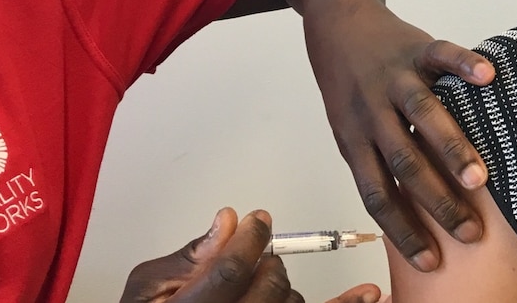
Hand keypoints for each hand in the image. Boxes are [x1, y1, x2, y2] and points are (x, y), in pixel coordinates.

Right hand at [120, 208, 380, 302]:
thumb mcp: (149, 288)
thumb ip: (185, 257)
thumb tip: (226, 222)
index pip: (232, 269)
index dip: (249, 238)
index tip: (257, 220)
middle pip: (269, 284)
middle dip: (266, 265)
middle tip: (254, 260)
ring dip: (284, 291)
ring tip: (261, 289)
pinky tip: (367, 295)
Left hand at [303, 0, 495, 272]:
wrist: (334, 21)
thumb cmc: (346, 83)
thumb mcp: (347, 126)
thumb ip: (375, 159)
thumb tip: (412, 205)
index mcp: (354, 138)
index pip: (376, 194)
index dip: (402, 230)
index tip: (431, 260)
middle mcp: (371, 112)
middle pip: (403, 164)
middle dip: (437, 202)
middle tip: (470, 231)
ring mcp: (392, 78)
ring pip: (422, 115)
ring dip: (451, 149)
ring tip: (479, 178)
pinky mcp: (413, 47)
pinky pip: (441, 54)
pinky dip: (464, 64)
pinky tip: (488, 77)